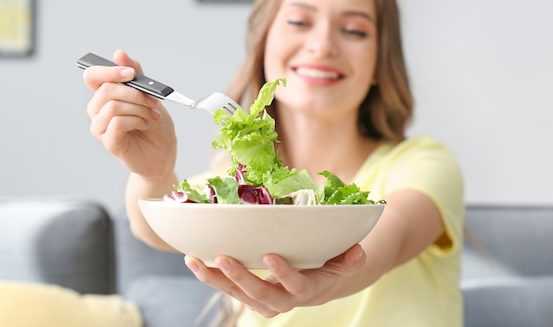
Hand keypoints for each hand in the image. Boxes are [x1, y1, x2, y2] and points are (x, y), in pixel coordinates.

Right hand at [83, 49, 176, 178]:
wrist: (163, 153)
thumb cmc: (155, 124)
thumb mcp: (149, 94)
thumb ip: (135, 75)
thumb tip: (119, 54)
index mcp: (105, 95)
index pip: (92, 75)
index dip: (109, 70)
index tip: (132, 74)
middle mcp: (98, 110)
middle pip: (106, 89)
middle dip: (135, 93)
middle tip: (152, 101)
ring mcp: (100, 127)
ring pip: (113, 105)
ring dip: (139, 108)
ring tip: (152, 116)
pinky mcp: (108, 142)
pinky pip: (117, 122)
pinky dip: (137, 120)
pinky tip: (145, 124)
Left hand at [184, 244, 365, 317]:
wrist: (317, 285)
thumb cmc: (329, 266)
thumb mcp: (343, 263)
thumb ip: (351, 259)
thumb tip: (359, 251)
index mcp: (306, 289)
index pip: (295, 284)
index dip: (283, 273)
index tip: (270, 256)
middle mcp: (282, 300)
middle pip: (260, 294)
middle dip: (240, 277)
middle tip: (223, 257)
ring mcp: (262, 300)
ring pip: (237, 293)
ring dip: (215, 278)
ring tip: (195, 260)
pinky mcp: (247, 295)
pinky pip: (227, 288)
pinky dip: (209, 276)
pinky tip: (193, 260)